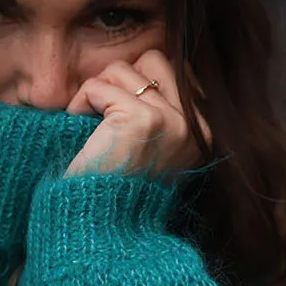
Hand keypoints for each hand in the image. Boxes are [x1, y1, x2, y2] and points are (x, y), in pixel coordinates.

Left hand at [63, 51, 206, 178]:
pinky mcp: (143, 119)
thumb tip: (142, 64)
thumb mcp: (150, 148)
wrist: (99, 228)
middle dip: (120, 79)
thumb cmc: (114, 190)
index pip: (174, 70)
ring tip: (93, 130)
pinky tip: (82, 133)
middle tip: (104, 117)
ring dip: (97, 93)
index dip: (136, 85)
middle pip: (154, 58)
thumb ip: (159, 110)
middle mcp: (196, 126)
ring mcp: (173, 121)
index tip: (118, 119)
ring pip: (123, 68)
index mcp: (204, 133)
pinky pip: (99, 86)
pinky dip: (81, 103)